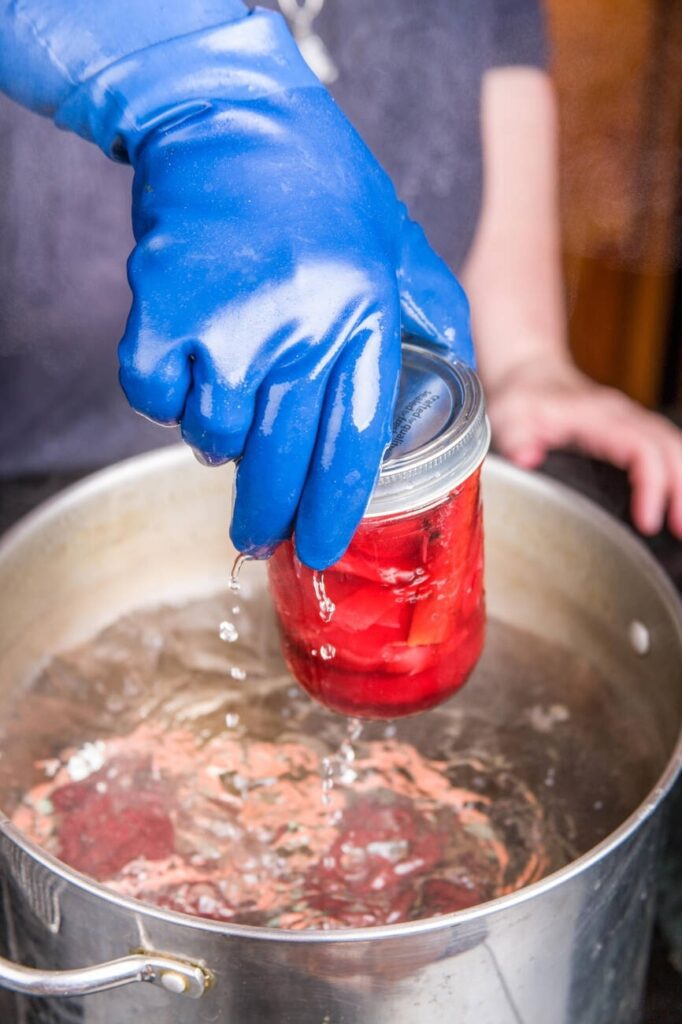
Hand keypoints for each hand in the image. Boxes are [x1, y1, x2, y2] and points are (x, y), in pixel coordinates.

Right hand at [50, 10, 471, 568]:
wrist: (230, 118)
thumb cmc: (322, 184)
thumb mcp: (400, 244)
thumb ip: (434, 315)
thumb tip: (460, 378)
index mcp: (364, 321)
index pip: (352, 448)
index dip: (331, 512)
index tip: (316, 548)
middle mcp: (301, 332)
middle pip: (279, 464)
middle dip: (266, 516)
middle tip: (257, 535)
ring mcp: (228, 324)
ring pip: (212, 438)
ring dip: (217, 438)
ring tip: (228, 404)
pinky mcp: (162, 310)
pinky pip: (153, 398)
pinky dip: (163, 398)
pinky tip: (184, 371)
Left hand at [486, 355, 681, 537]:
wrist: (530, 376)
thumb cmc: (521, 398)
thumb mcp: (508, 415)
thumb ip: (515, 437)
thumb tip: (527, 459)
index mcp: (597, 415)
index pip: (641, 447)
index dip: (651, 484)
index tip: (647, 521)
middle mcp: (622, 415)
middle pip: (670, 448)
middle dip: (680, 490)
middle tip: (679, 531)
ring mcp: (630, 421)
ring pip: (673, 447)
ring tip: (681, 526)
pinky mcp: (632, 430)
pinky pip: (666, 449)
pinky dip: (676, 474)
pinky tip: (676, 503)